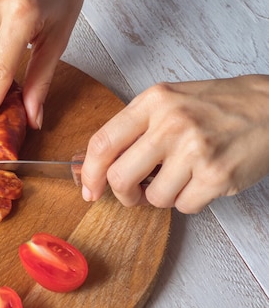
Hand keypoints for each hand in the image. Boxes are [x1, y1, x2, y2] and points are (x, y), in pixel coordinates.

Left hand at [80, 75, 268, 213]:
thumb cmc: (218, 107)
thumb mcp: (170, 101)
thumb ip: (135, 128)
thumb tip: (98, 165)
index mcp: (153, 101)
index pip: (103, 143)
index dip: (89, 173)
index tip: (89, 189)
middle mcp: (171, 123)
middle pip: (120, 177)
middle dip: (124, 194)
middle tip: (135, 193)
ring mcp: (194, 149)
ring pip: (154, 197)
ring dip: (163, 197)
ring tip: (181, 178)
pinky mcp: (216, 175)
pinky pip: (184, 206)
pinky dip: (189, 201)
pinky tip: (202, 181)